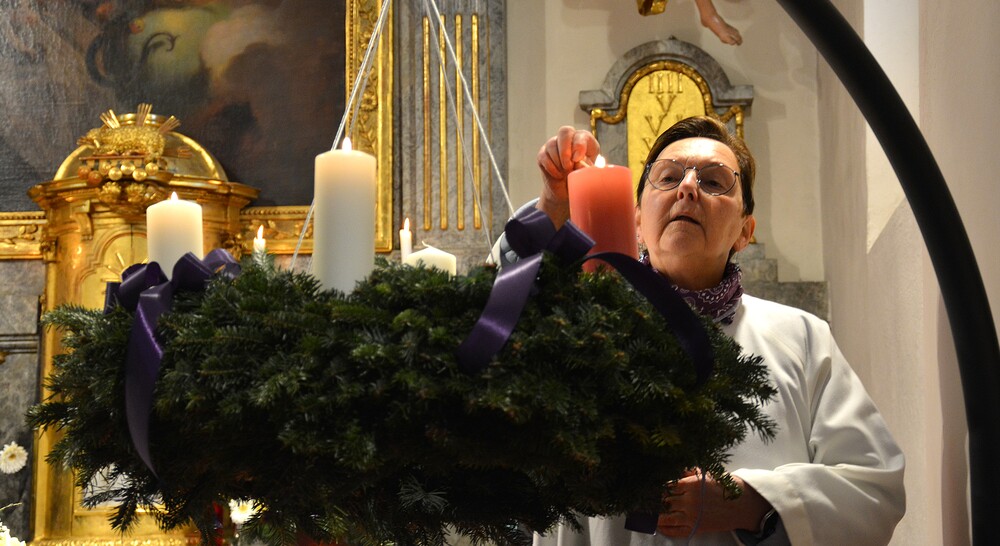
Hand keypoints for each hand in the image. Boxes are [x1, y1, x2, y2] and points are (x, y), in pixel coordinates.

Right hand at [535, 126, 598, 227]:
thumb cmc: (581, 180)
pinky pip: (543, 155)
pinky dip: (550, 167)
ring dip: (558, 161)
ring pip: (552, 144)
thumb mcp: (588, 175)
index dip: (579, 145)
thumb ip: (586, 168)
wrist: (566, 191)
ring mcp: (555, 145)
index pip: (581, 135)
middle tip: (568, 166)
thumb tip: (579, 163)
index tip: (577, 159)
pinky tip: (558, 175)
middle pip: (564, 131)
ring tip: (565, 173)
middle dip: (565, 150)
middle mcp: (569, 139)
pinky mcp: (543, 154)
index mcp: (585, 141)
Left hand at [656, 468, 770, 536]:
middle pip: (664, 501)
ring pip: (666, 517)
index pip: (666, 485)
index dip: (656, 486)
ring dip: (655, 516)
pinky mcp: (697, 528)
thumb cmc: (725, 486)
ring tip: (647, 514)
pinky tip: (659, 526)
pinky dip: (666, 529)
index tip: (647, 486)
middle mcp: (689, 501)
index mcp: (691, 484)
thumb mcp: (707, 474)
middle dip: (653, 501)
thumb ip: (689, 471)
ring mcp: (692, 516)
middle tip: (643, 500)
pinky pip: (677, 530)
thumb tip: (674, 469)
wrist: (742, 505)